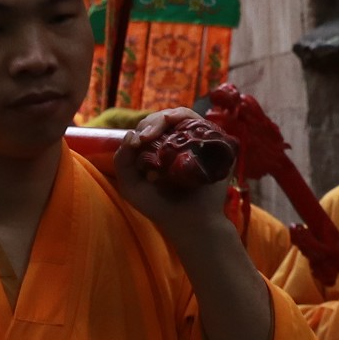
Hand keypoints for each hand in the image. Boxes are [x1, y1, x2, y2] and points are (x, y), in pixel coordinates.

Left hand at [109, 110, 230, 243]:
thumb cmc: (160, 207)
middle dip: (153, 122)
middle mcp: (179, 143)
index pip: (150, 127)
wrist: (189, 223)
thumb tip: (130, 134)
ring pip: (184, 116)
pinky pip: (203, 124)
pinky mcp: (215, 146)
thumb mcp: (131, 186)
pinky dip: (190, 120)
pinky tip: (179, 125)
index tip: (138, 142)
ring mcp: (198, 143)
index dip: (143, 128)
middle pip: (166, 118)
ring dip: (170, 117)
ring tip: (163, 124)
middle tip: (147, 137)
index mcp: (160, 150)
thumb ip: (122, 160)